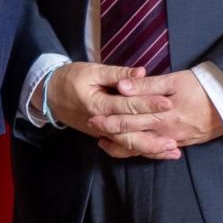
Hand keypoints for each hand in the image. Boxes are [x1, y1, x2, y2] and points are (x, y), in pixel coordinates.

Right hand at [44, 60, 172, 140]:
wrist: (48, 95)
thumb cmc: (70, 79)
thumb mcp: (92, 70)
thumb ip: (118, 73)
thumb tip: (142, 73)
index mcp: (97, 104)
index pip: (127, 106)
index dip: (148, 104)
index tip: (168, 103)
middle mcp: (100, 123)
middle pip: (128, 135)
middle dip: (152, 139)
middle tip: (174, 140)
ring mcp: (100, 132)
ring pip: (126, 146)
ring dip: (149, 150)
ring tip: (171, 151)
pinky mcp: (102, 135)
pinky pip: (122, 147)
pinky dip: (140, 151)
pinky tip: (157, 152)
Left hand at [92, 68, 222, 159]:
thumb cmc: (205, 87)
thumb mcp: (175, 81)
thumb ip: (146, 86)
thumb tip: (121, 87)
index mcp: (162, 117)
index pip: (128, 122)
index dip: (108, 121)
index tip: (93, 117)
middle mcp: (167, 133)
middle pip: (133, 138)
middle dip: (111, 135)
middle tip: (94, 130)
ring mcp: (176, 140)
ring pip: (144, 149)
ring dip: (125, 147)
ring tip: (108, 143)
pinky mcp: (184, 142)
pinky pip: (159, 150)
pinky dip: (144, 150)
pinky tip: (136, 148)